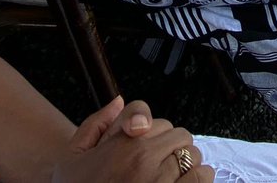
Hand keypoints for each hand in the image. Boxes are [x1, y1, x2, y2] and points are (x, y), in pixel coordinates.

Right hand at [52, 111, 210, 180]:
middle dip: (170, 146)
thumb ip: (96, 124)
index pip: (155, 120)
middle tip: (158, 161)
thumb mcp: (74, 156)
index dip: (150, 129)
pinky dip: (200, 177)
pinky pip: (202, 177)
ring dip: (187, 162)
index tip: (144, 137)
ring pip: (193, 155)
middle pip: (179, 135)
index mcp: (122, 144)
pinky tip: (186, 182)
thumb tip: (118, 102)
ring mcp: (160, 180)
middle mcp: (143, 159)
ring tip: (172, 174)